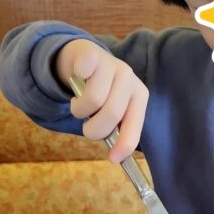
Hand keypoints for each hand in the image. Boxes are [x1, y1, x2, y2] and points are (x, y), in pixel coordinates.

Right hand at [56, 39, 148, 163]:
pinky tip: (77, 79)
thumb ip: (115, 129)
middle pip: (111, 114)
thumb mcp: (112, 110)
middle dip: (94, 128)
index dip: (125, 144)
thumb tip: (116, 158)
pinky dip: (75, 81)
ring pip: (94, 99)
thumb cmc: (100, 91)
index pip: (134, 125)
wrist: (84, 58)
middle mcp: (129, 79)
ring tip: (79, 104)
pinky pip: (83, 71)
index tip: (113, 159)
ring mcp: (112, 64)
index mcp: (139, 96)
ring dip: (79, 109)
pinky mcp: (93, 54)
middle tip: (86, 124)